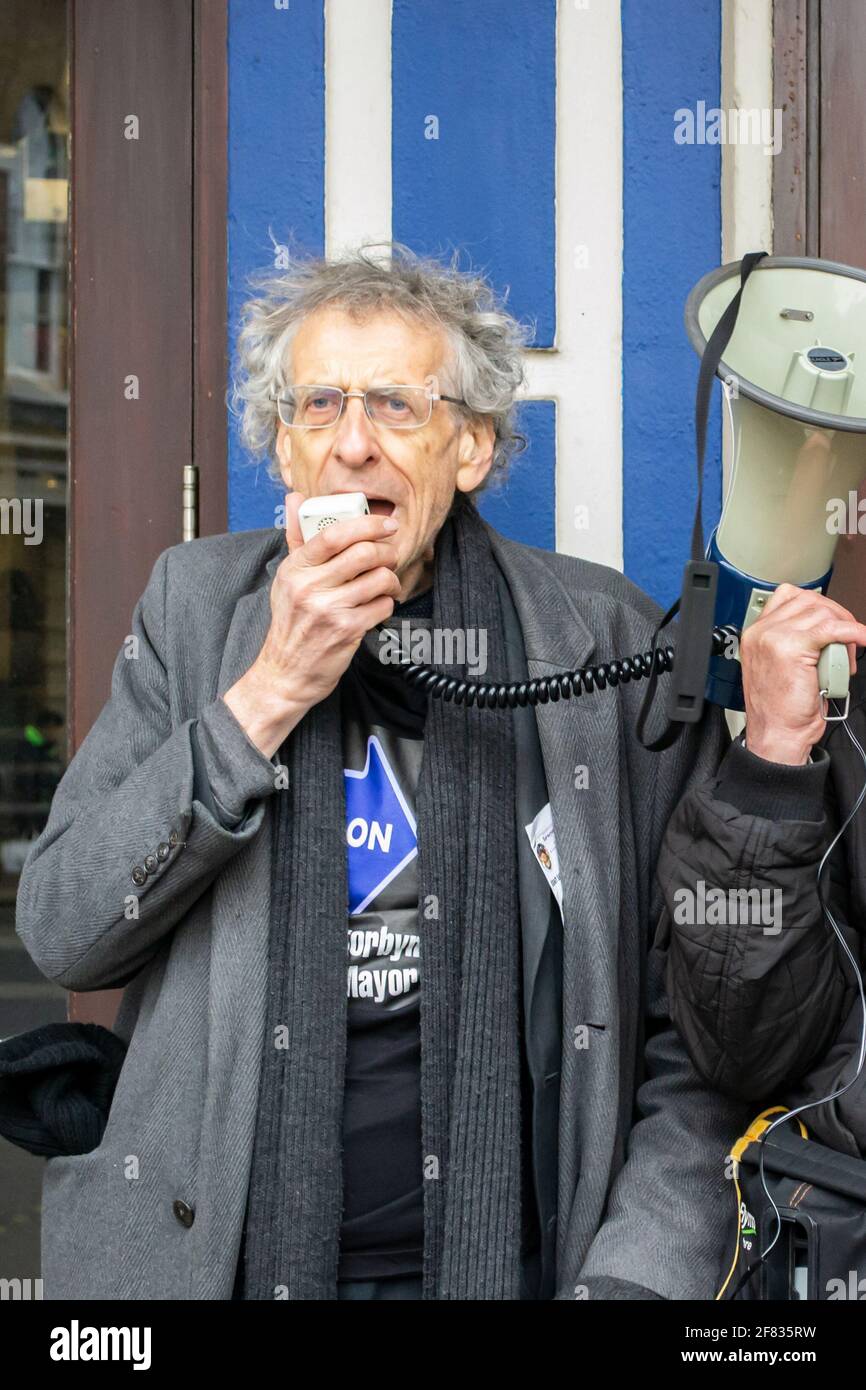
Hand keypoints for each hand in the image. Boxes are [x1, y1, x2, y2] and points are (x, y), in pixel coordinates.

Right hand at [223, 493, 400, 755]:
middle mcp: (308, 587)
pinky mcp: (346, 631)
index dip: (366, 524)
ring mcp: (328, 610)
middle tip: (389, 557)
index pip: (333, 534)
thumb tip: (295, 498)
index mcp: (294, 569)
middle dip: (386, 552)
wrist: (286, 672)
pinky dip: (387, 604)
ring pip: (378, 579)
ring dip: (391, 580)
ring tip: (386, 584)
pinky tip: (378, 607)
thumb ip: (296, 538)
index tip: (387, 523)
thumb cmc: (291, 622)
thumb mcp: (286, 579)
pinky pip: (382, 606)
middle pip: (363, 553)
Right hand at [740, 583, 865, 764]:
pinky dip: (853, 632)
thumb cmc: (781, 710)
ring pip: (822, 613)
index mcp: (755, 634)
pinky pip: (832, 628)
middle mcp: (761, 632)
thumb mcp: (781, 666)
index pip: (789, 597)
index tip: (832, 624)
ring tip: (845, 658)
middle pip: (809, 601)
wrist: (778, 735)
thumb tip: (825, 626)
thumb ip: (793, 640)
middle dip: (835, 618)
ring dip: (844, 632)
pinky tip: (861, 639)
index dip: (817, 607)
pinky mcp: (793, 647)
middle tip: (845, 645)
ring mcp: (774, 637)